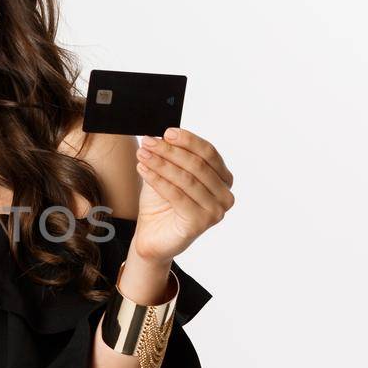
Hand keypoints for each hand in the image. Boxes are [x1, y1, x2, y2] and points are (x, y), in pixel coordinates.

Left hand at [132, 127, 235, 262]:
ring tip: (142, 154)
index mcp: (223, 179)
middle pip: (198, 165)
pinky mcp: (200, 223)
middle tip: (148, 142)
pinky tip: (143, 169)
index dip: (188, 140)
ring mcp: (216, 211)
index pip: (209, 153)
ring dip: (161, 163)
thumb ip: (172, 155)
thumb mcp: (167, 172)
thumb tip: (165, 134)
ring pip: (186, 179)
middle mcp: (225, 196)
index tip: (167, 132)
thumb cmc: (162, 203)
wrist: (152, 235)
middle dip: (170, 151)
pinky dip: (158, 179)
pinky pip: (177, 195)